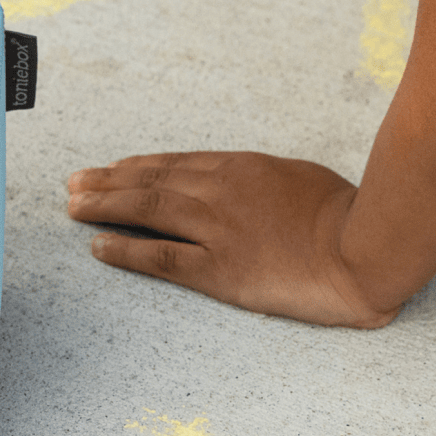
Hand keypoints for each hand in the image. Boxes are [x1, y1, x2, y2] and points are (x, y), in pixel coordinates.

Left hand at [66, 151, 400, 327]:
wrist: (362, 246)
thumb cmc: (342, 211)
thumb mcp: (295, 176)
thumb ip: (259, 178)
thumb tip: (238, 180)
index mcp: (240, 168)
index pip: (174, 164)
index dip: (136, 167)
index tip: (110, 169)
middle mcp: (219, 192)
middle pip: (150, 182)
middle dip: (107, 182)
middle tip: (73, 182)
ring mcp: (217, 230)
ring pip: (147, 211)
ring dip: (104, 207)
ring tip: (73, 207)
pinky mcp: (221, 270)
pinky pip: (161, 257)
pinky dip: (126, 250)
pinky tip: (99, 246)